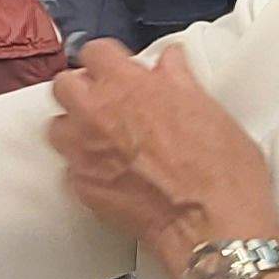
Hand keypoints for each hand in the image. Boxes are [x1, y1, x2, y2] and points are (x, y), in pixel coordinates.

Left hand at [46, 39, 278, 258]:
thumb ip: (179, 79)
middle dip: (82, 90)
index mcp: (129, 86)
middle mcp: (98, 113)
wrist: (211, 226)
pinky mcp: (83, 187)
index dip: (108, 60)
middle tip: (106, 103)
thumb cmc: (220, 172)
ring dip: (76, 129)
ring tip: (102, 140)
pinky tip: (110, 175)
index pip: (95, 51)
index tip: (117, 69)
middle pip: (64, 85)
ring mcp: (85, 151)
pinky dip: (85, 169)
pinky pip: (70, 169)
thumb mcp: (210, 109)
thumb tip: (171, 61)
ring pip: (58, 127)